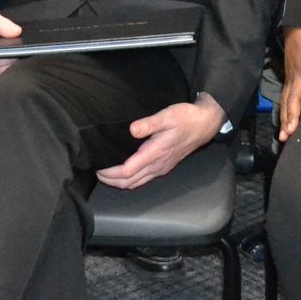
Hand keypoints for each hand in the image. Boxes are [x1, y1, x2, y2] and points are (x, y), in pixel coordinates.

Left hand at [96, 95, 226, 189]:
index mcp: (154, 154)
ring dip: (119, 182)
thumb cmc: (186, 118)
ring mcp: (161, 168)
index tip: (97, 167)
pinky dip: (130, 180)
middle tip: (96, 171)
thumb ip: (149, 123)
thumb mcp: (167, 116)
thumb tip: (132, 130)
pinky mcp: (163, 166)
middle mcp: (157, 166)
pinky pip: (143, 179)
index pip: (127, 171)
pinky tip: (123, 173)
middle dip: (110, 180)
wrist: (204, 124)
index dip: (110, 172)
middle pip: (128, 182)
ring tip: (105, 174)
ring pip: (136, 183)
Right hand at [278, 26, 300, 140]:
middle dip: (291, 114)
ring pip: (285, 100)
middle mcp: (298, 74)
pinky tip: (282, 125)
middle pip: (293, 96)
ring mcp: (290, 77)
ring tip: (284, 134)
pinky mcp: (287, 79)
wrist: (298, 26)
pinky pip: (283, 97)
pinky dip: (281, 111)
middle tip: (291, 130)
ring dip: (284, 117)